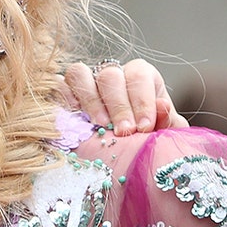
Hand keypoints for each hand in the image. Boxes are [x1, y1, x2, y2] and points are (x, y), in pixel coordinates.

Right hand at [60, 58, 186, 135]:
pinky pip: (58, 84)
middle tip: (124, 131)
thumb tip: (162, 106)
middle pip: (110, 75)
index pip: (138, 74)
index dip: (142, 100)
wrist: (125, 153)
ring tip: (100, 125)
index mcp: (139, 77)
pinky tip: (75, 116)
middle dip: (118, 105)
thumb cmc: (145, 138)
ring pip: (80, 73)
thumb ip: (167, 120)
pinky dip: (64, 97)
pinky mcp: (64, 91)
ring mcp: (85, 81)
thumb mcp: (163, 131)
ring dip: (90, 100)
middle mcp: (111, 74)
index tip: (145, 127)